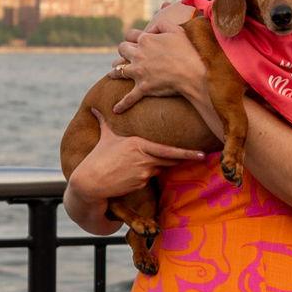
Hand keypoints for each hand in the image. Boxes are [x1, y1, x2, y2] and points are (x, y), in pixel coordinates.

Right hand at [68, 109, 207, 203]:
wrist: (90, 180)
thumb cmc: (98, 156)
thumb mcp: (104, 136)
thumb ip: (105, 122)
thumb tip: (95, 108)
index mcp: (139, 143)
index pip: (168, 149)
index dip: (187, 153)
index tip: (201, 155)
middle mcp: (144, 157)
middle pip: (169, 161)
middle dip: (179, 160)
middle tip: (197, 158)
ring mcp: (143, 171)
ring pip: (158, 170)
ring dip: (152, 168)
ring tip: (134, 167)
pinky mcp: (139, 183)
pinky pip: (148, 180)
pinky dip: (142, 177)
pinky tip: (128, 176)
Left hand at [110, 23, 203, 113]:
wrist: (192, 74)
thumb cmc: (187, 51)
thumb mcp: (176, 30)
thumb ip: (161, 24)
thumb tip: (150, 29)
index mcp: (145, 40)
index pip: (131, 34)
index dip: (133, 37)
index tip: (136, 40)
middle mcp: (138, 55)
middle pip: (122, 49)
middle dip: (124, 51)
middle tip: (126, 55)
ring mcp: (138, 72)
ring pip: (118, 71)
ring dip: (115, 72)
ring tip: (112, 75)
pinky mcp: (142, 88)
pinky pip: (128, 98)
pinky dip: (121, 105)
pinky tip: (116, 110)